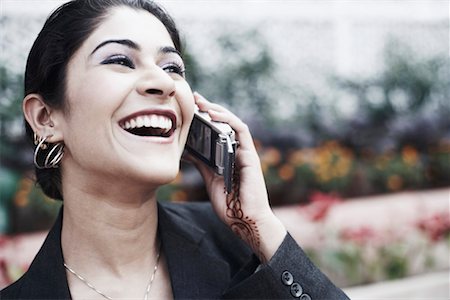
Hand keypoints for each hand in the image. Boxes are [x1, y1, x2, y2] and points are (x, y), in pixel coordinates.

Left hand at [189, 92, 285, 262]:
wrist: (245, 221)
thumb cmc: (230, 205)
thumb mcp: (211, 180)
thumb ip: (204, 164)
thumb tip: (188, 150)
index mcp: (228, 156)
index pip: (217, 131)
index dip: (205, 118)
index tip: (191, 108)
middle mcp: (238, 151)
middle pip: (224, 124)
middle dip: (209, 109)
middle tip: (193, 97)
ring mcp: (245, 153)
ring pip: (233, 124)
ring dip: (218, 111)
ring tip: (202, 102)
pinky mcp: (250, 156)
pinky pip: (241, 133)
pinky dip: (229, 121)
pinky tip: (215, 115)